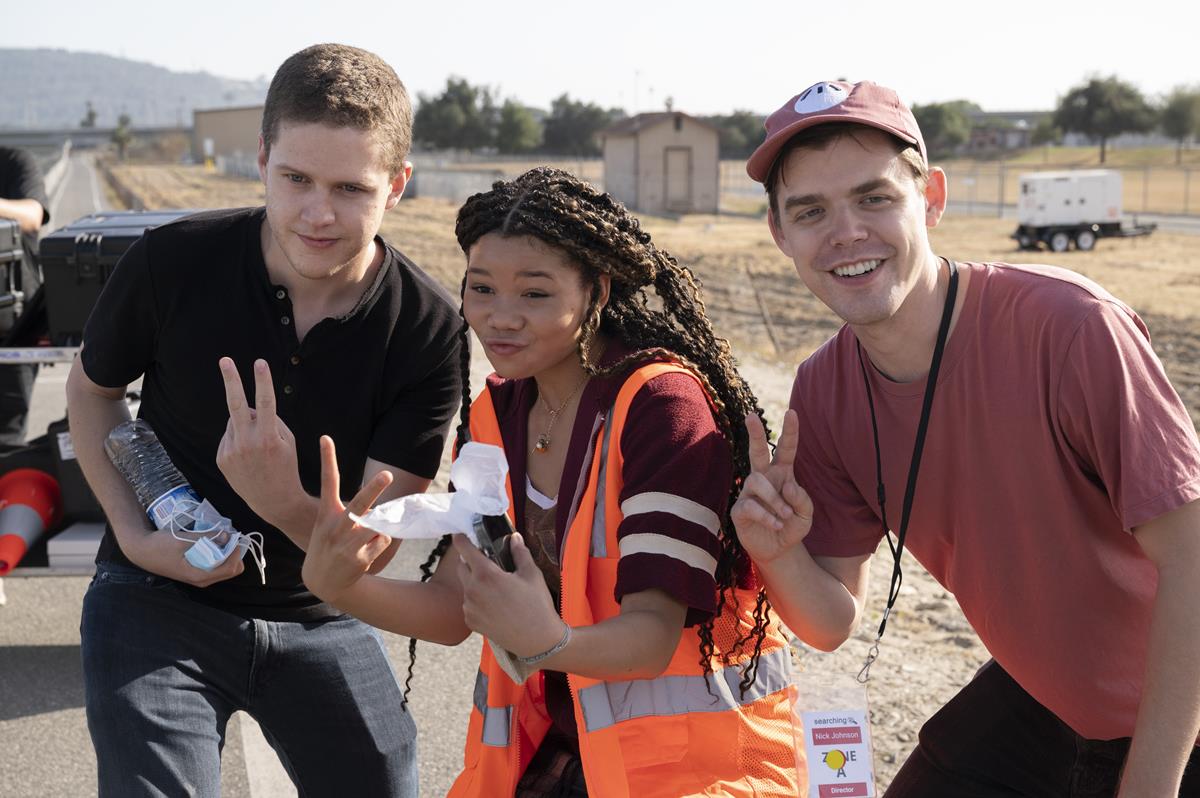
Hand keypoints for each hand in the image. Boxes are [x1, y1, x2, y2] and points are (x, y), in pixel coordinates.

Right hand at [121, 524, 245, 586]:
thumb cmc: (159, 546)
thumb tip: (227, 535)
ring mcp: (200, 577)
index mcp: (200, 576)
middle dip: (234, 553)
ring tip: (219, 537)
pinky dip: (219, 554)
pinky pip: (216, 565)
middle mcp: (203, 580)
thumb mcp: (183, 540)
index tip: (232, 535)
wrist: (141, 551)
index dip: (236, 551)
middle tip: (227, 536)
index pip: (231, 568)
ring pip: (225, 568)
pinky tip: (211, 542)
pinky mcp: (197, 571)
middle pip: (232, 570)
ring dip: (227, 552)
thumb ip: (206, 538)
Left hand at [216, 357, 304, 522]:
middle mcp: (246, 443)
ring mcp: (231, 451)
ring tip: (257, 446)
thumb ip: (270, 422)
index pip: (265, 403)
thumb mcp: (288, 443)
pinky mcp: (222, 458)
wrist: (273, 502)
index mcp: (268, 438)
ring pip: (235, 421)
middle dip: (231, 380)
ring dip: (245, 424)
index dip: (262, 381)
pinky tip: (248, 456)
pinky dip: (239, 439)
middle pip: (235, 404)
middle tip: (224, 360)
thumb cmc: (287, 468)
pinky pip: (230, 437)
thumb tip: (249, 408)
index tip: (259, 362)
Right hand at [301, 436, 393, 603]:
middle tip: (388, 474)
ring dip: (377, 530)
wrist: (322, 581)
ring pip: (377, 526)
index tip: (325, 437)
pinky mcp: (359, 558)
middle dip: (374, 489)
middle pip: (359, 503)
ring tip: (362, 541)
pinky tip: (365, 553)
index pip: (327, 481)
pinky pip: (382, 541)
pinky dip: (379, 544)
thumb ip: (347, 511)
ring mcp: (347, 544)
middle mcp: (336, 526)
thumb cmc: (329, 544)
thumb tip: (377, 508)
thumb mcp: (327, 525)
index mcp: (327, 513)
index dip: (327, 459)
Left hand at [454, 532, 564, 657]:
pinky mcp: (471, 622)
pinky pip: (468, 604)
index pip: (465, 550)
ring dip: (475, 582)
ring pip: (466, 586)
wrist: (537, 640)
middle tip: (488, 563)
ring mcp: (470, 608)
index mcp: (486, 575)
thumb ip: (520, 552)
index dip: (461, 539)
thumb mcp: (531, 574)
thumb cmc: (536, 605)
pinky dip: (476, 600)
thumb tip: (514, 537)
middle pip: (462, 567)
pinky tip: (494, 604)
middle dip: (470, 561)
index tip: (460, 534)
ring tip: (496, 589)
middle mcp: (473, 590)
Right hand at [731, 410, 813, 564]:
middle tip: (751, 416)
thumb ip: (803, 499)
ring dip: (774, 499)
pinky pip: (750, 505)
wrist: (779, 550)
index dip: (790, 431)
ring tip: (785, 515)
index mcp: (783, 474)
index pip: (786, 449)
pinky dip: (767, 516)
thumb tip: (787, 485)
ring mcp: (749, 493)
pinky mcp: (740, 509)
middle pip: (757, 451)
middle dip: (755, 433)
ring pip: (757, 480)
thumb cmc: (792, 526)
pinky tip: (776, 524)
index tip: (792, 412)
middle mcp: (764, 478)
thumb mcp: (807, 514)